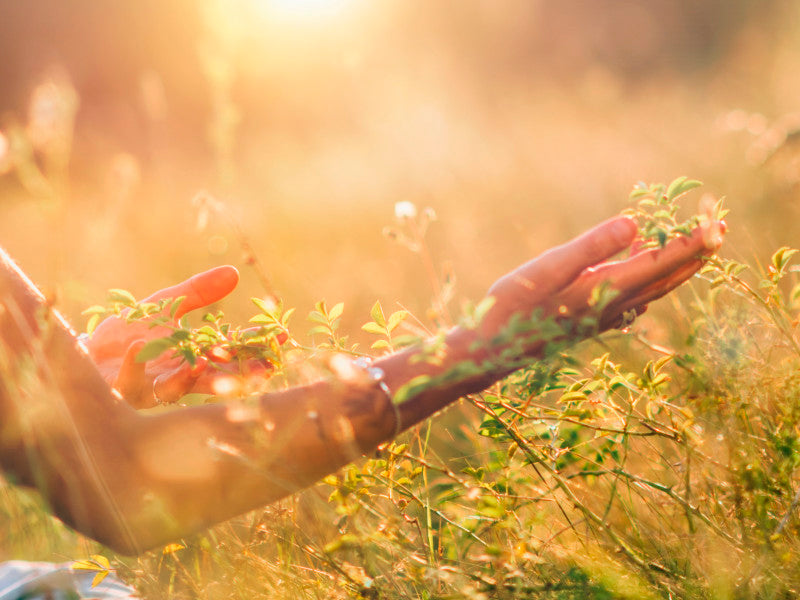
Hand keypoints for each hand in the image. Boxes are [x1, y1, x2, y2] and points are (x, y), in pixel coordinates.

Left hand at [85, 266, 270, 407]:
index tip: (283, 336)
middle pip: (217, 379)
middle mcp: (178, 378)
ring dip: (191, 376)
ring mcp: (151, 388)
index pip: (233, 354)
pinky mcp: (122, 392)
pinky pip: (132, 383)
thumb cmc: (127, 334)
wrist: (84, 354)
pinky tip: (141, 345)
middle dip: (242, 374)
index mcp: (193, 358)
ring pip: (178, 389)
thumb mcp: (165, 306)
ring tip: (206, 357)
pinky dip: (137, 366)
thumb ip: (197, 292)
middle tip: (266, 366)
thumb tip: (233, 272)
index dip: (257, 347)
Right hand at [479, 216, 723, 358]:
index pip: (661, 262)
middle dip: (695, 253)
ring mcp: (603, 315)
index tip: (717, 222)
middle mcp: (613, 305)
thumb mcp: (549, 268)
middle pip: (666, 277)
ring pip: (652, 288)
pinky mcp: (590, 319)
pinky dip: (649, 278)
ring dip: (676, 266)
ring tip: (692, 244)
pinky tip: (641, 268)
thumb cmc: (514, 306)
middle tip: (719, 228)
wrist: (494, 350)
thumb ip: (591, 246)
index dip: (691, 241)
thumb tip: (634, 223)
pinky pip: (634, 296)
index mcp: (607, 288)